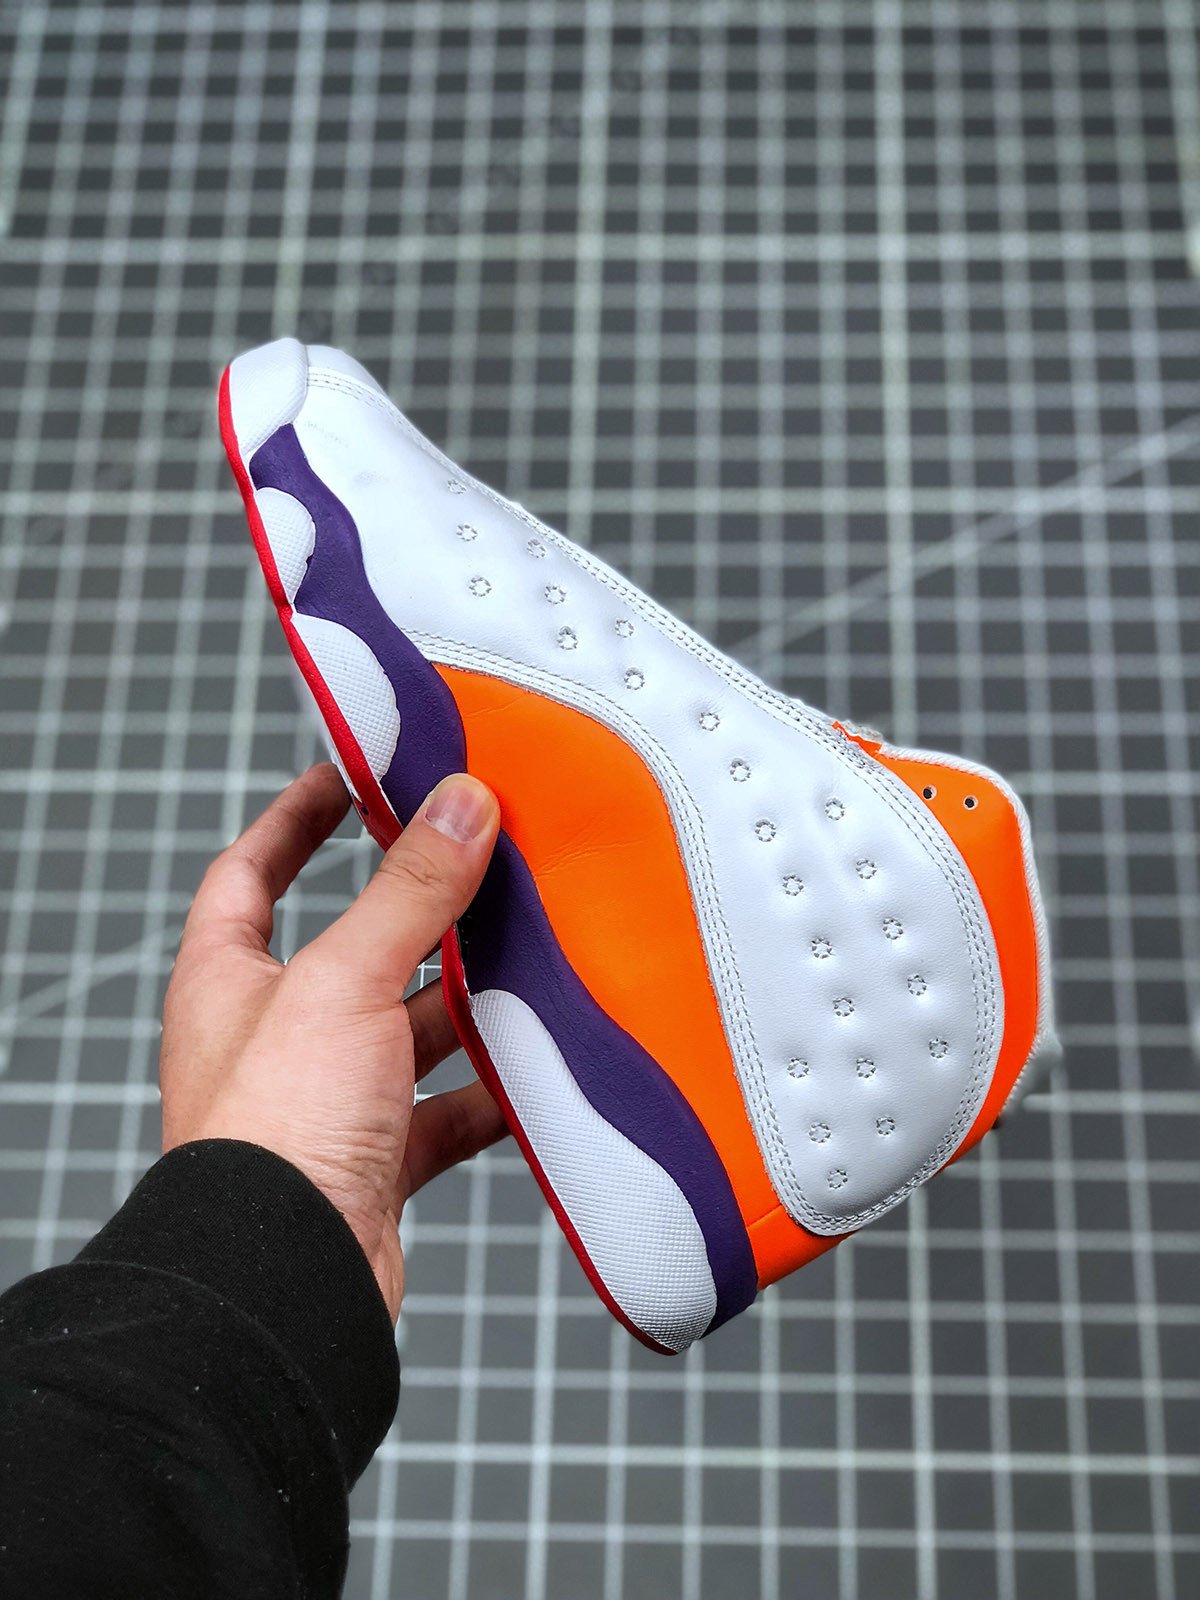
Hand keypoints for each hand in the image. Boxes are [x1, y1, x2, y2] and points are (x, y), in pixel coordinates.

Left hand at [160, 763, 505, 1320]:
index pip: (249, 873)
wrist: (285, 1284)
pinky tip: (539, 1068)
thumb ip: (409, 892)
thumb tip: (460, 803)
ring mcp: (323, 1101)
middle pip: (352, 949)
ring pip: (406, 1032)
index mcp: (227, 981)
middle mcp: (271, 1037)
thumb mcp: (344, 982)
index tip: (351, 773)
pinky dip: (491, 1091)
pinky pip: (444, 1112)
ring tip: (531, 955)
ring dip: (465, 1002)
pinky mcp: (374, 1161)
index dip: (295, 818)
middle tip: (481, 860)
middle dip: (418, 911)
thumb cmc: (273, 1132)